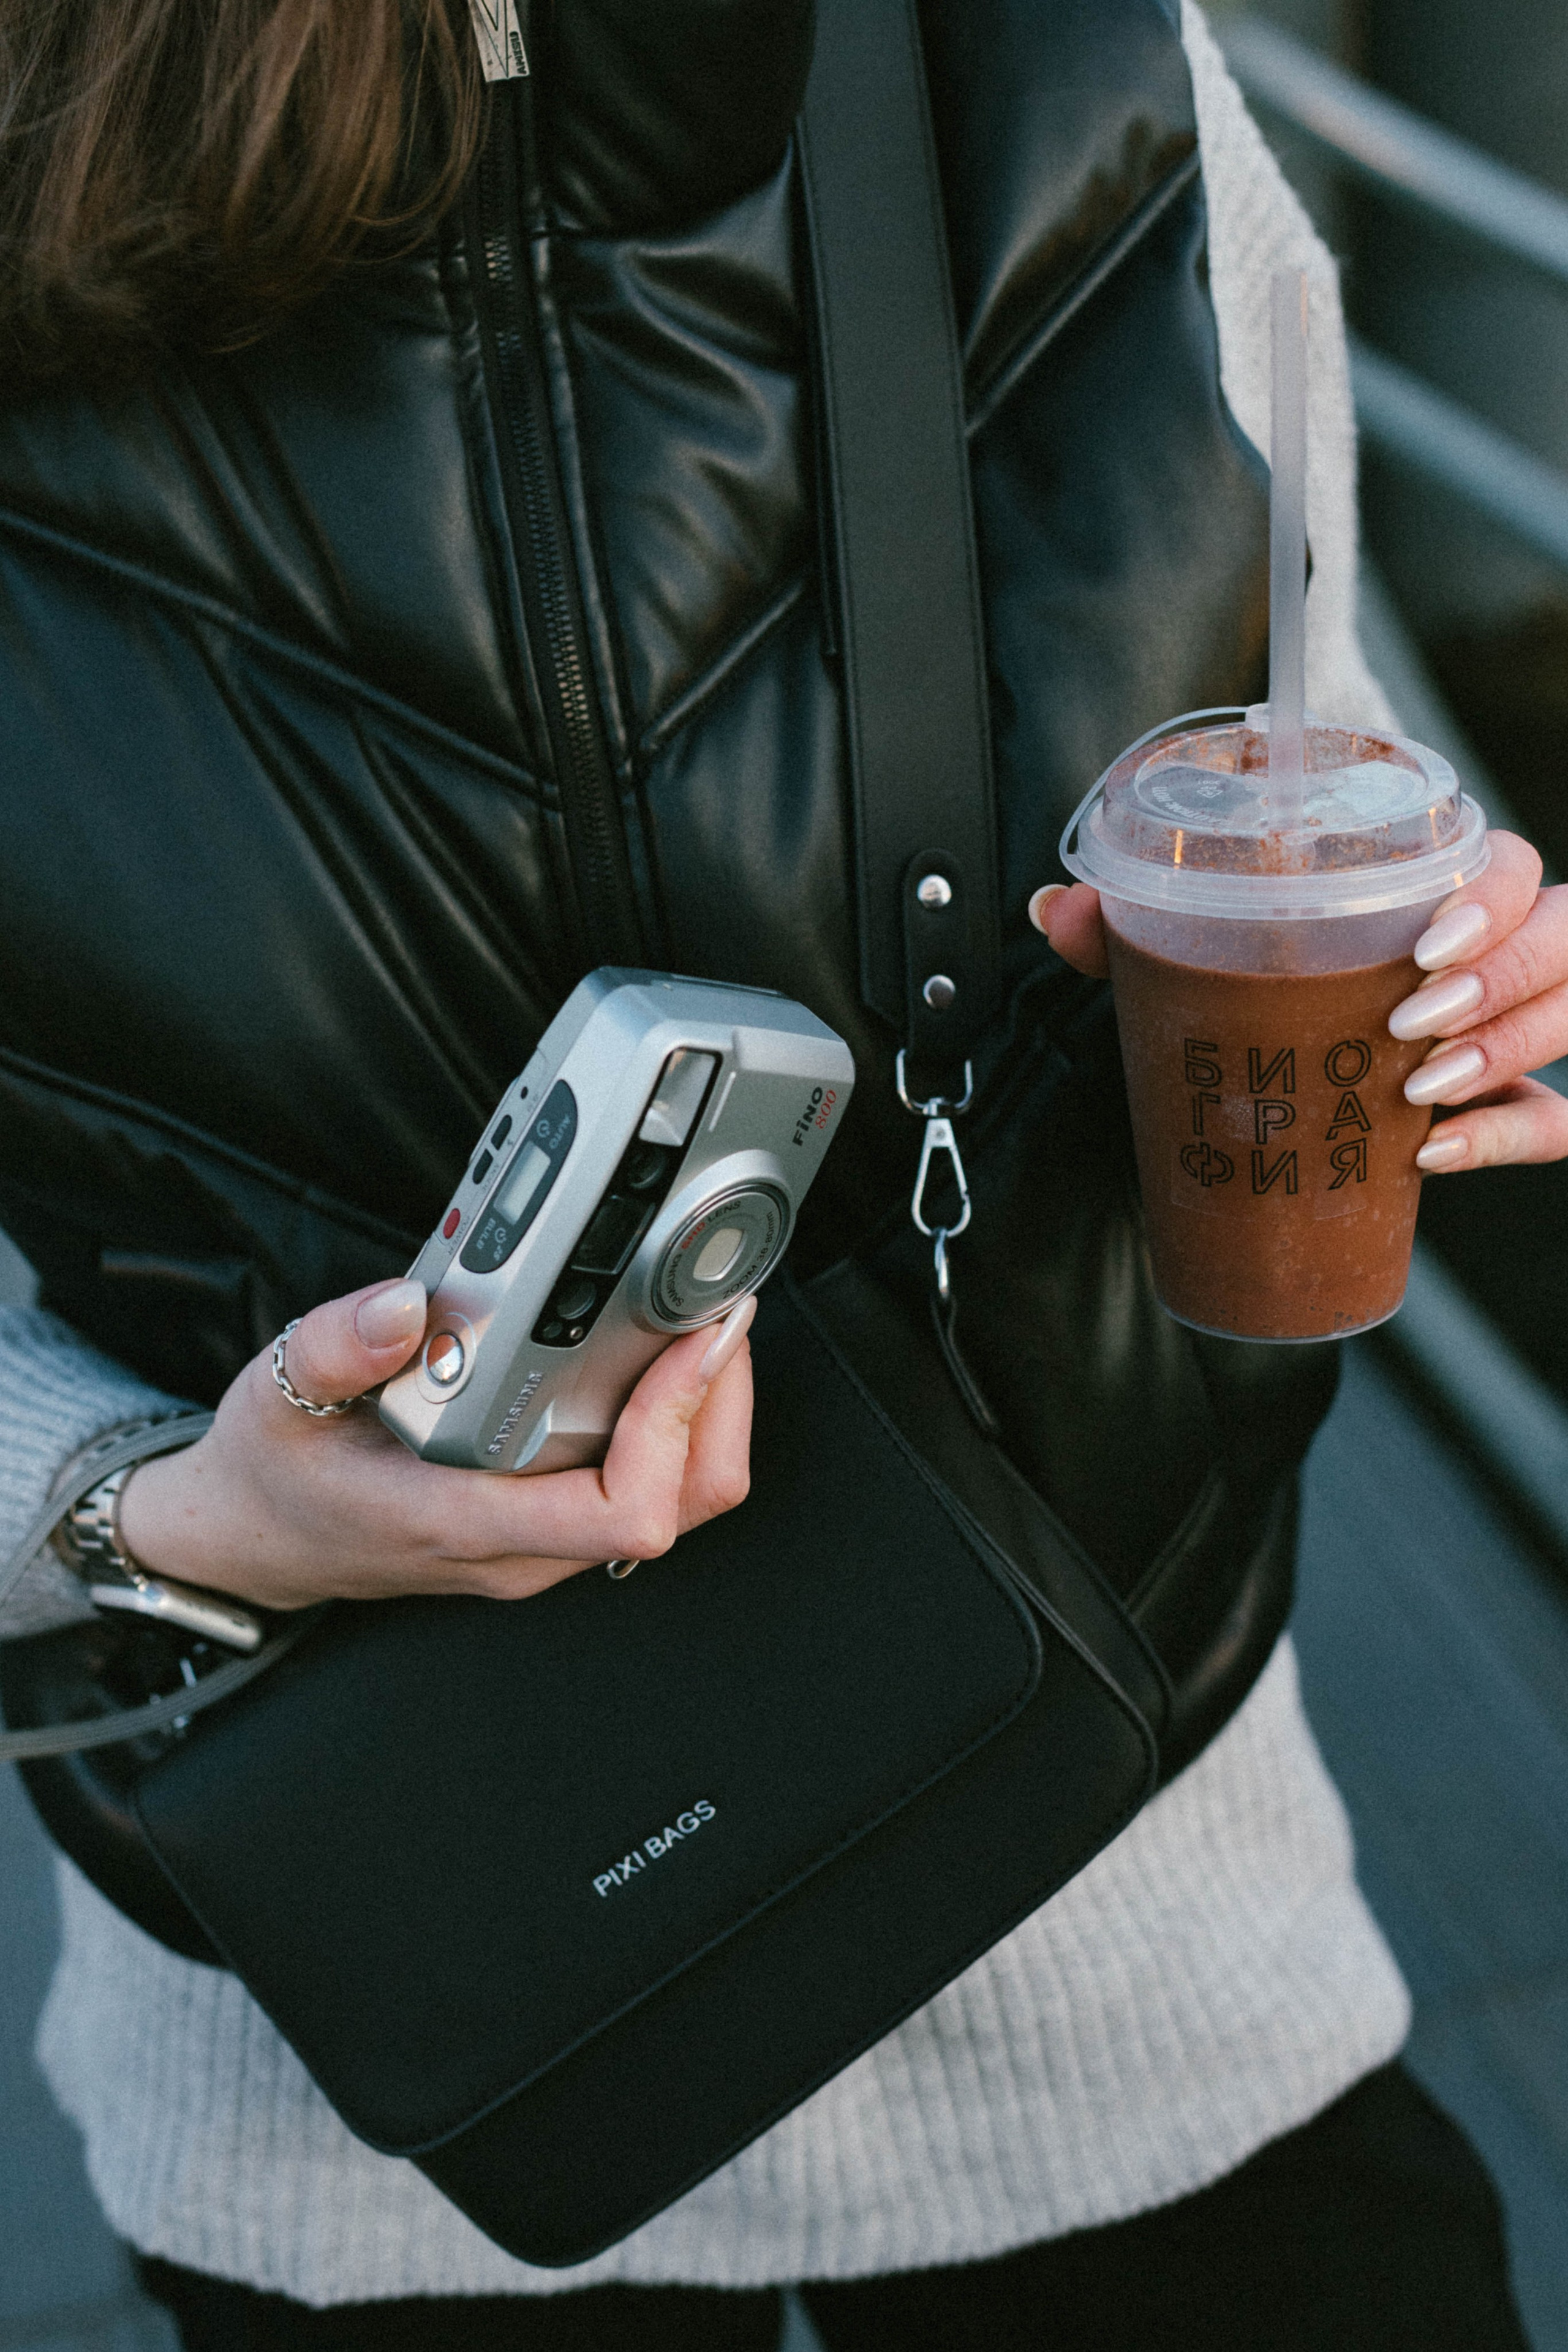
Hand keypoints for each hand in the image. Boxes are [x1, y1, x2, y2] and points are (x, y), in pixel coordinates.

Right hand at [119, 1278, 754, 1608]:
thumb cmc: (278, 1474)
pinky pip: (648, 1489)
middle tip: (719, 1313)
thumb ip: (335, 1348)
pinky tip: (662, 1359)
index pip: (621, 1511)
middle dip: (721, 1409)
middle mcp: (522, 1548)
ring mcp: (542, 1544)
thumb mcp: (276, 1397)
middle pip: (679, 1507)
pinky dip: (676, 1426)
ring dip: (709, 1416)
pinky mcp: (550, 1523)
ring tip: (704, 1325)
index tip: (692, 1341)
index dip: (677, 1426)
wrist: (258, 1535)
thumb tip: (401, 1306)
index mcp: (467, 1522)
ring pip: (676, 1504)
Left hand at [1028, 835, 1567, 1173]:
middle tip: (1413, 1021)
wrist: (1284, 1078)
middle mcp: (1497, 954)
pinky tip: (1432, 1149)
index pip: (1510, 866)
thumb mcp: (1196, 956)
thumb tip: (1054, 913)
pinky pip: (1554, 1121)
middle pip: (1563, 940)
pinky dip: (1506, 1137)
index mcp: (1440, 890)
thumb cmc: (1263, 988)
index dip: (1487, 899)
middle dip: (1503, 980)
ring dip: (1505, 1050)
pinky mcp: (1511, 1105)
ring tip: (1418, 1085)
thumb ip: (1132, 930)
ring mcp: (1515, 1030)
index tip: (1419, 946)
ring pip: (1567, 1022)